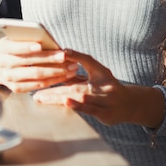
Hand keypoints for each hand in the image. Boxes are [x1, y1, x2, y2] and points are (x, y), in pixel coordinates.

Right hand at [0, 37, 79, 92]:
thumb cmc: (11, 47)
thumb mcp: (13, 38)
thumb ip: (26, 38)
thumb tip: (48, 40)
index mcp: (2, 48)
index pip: (15, 47)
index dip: (27, 47)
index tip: (40, 45)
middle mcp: (4, 64)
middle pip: (30, 63)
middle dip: (50, 59)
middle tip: (65, 56)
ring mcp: (9, 78)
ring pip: (36, 76)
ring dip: (56, 72)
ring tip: (71, 67)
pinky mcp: (16, 88)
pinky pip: (37, 85)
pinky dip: (52, 81)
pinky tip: (64, 76)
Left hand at [32, 49, 165, 128]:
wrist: (130, 105)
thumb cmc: (107, 88)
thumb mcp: (96, 76)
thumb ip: (76, 72)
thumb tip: (54, 64)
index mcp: (101, 71)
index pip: (87, 60)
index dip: (75, 55)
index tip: (60, 52)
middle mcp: (105, 83)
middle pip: (76, 82)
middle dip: (54, 85)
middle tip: (36, 87)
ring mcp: (106, 99)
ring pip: (79, 96)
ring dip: (59, 97)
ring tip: (41, 97)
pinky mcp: (106, 113)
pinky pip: (90, 109)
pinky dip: (78, 106)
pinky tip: (66, 103)